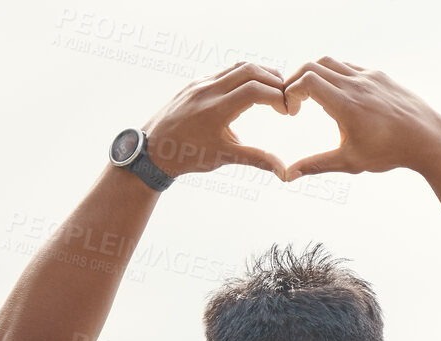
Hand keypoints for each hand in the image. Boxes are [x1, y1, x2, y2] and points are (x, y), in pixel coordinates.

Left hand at [140, 62, 291, 180]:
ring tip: (274, 91)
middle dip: (274, 81)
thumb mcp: (224, 157)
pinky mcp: (195, 83)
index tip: (288, 111)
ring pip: (238, 67)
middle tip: (286, 98)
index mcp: (216, 109)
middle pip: (250, 70)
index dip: (278, 97)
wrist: (152, 149)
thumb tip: (285, 172)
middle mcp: (208, 90)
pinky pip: (224, 72)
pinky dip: (243, 76)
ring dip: (260, 74)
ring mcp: (200, 83)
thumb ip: (257, 159)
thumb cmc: (187, 155)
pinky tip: (251, 91)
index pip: (256, 90)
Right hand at [281, 58, 440, 177]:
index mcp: (346, 104)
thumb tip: (288, 176)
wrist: (428, 139)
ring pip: (331, 63)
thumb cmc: (389, 152)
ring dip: (315, 75)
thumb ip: (317, 165)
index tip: (292, 111)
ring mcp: (369, 77)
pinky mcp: (379, 75)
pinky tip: (337, 94)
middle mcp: (356, 84)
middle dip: (296, 81)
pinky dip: (335, 74)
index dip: (291, 92)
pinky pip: (349, 67)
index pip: (306, 81)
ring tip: (313, 96)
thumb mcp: (350, 161)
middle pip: (313, 66)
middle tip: (295, 101)